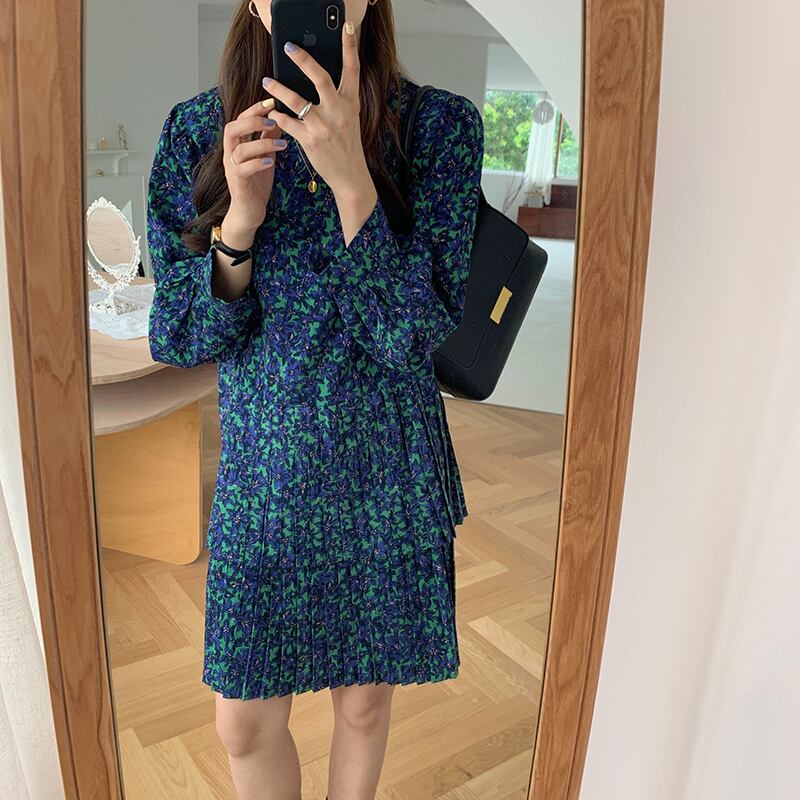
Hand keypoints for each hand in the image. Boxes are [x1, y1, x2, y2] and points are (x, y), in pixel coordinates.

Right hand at [222, 98, 286, 234]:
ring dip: (261, 143)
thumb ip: (269, 139)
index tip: (271, 102)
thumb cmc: (257, 183)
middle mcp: (230, 154)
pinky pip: (243, 169)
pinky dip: (257, 163)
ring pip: (239, 149)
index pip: (240, 119)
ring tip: (282, 144)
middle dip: (252, 121)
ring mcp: (231, 168)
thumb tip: (279, 118)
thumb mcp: (266, 156)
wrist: (249, 211)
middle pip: (232, 128)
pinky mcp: (237, 183)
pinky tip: (271, 162)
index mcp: (237, 145)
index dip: (254, 109)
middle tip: (273, 121)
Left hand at [264, 20, 373, 199]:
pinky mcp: (311, 141)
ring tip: (267, 81)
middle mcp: (338, 111)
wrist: (350, 175)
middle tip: (288, 47)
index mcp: (350, 102)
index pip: (352, 69)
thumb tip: (317, 78)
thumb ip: (338, 97)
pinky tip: (271, 113)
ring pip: (296, 100)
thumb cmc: (347, 144)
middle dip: (302, 60)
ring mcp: (324, 126)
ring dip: (278, 89)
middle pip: (320, 77)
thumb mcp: (349, 117)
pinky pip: (288, 123)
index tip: (344, 25)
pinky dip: (278, 117)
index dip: (349, 46)